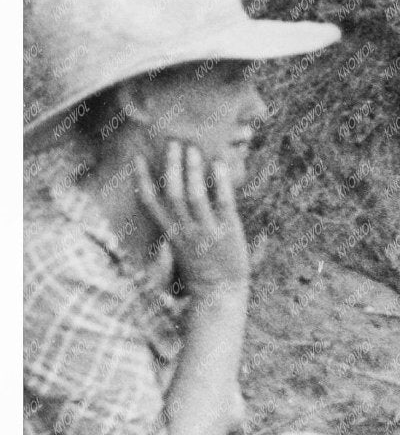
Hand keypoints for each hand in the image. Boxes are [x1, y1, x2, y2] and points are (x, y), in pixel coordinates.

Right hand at [134, 141, 250, 294]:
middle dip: (171, 166)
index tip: (138, 157)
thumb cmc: (202, 266)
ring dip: (192, 169)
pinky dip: (220, 181)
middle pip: (172, 194)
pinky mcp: (227, 231)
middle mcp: (184, 230)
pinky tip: (220, 163)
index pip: (150, 203)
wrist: (220, 293)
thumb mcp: (181, 245)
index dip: (143, 179)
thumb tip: (176, 194)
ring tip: (193, 147)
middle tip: (173, 141)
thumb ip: (177, 223)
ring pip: (194, 196)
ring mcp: (205, 231)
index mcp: (170, 233)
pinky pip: (222, 202)